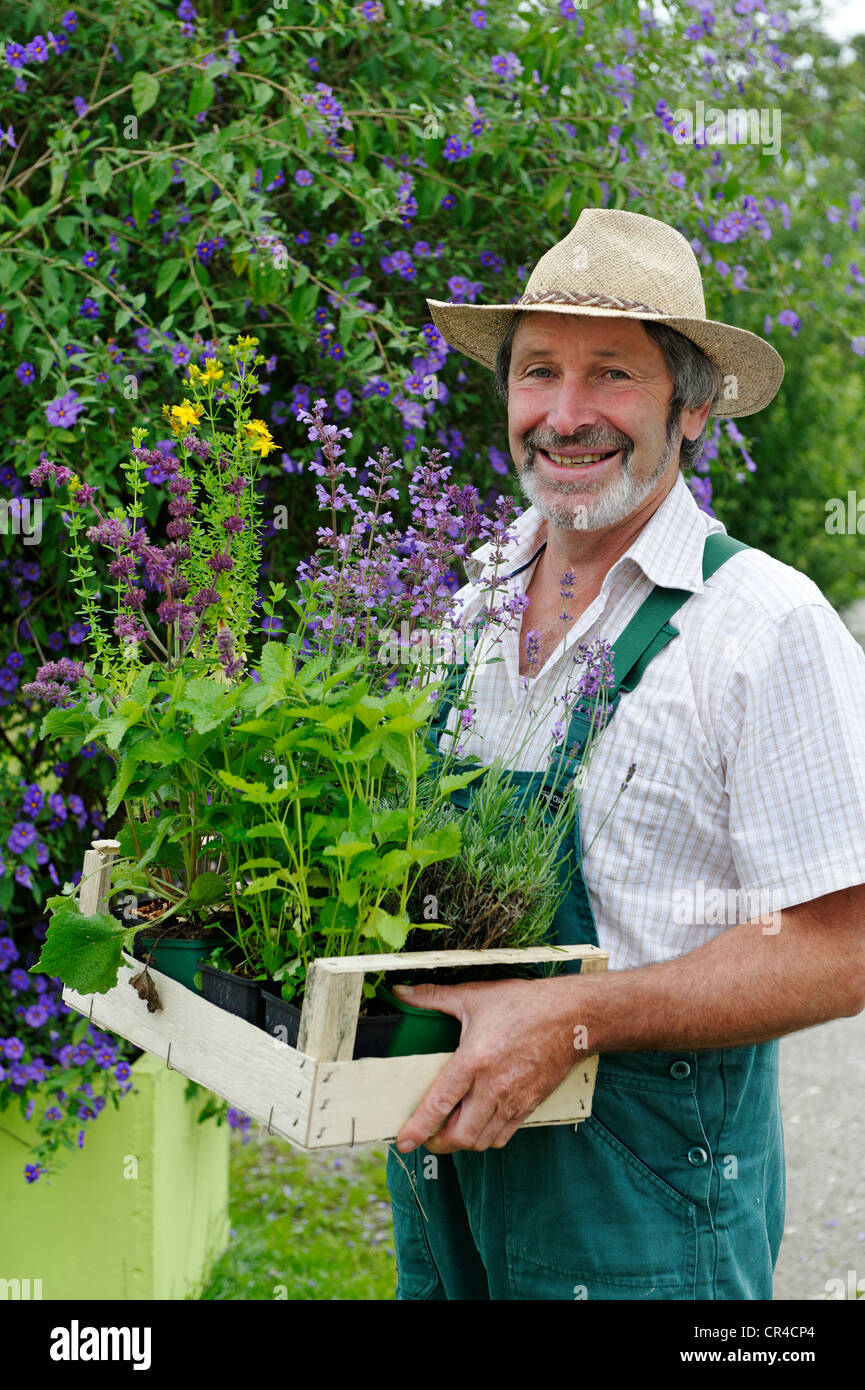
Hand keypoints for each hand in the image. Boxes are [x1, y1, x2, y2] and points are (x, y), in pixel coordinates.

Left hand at [392, 976, 579, 1154]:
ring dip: (462, 1142)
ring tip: (450, 1129)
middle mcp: (493, 1087)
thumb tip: (401, 992)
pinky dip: (486, 1137)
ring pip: (481, 1141)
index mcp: (474, 1060)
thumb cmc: (524, 1004)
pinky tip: (478, 1123)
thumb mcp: (475, 996)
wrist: (572, 1017)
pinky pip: (503, 1136)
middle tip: (426, 1135)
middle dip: (438, 1143)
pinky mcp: (530, 1106)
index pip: (439, 1104)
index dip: (418, 1128)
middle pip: (460, 1136)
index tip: (403, 1142)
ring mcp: (514, 1100)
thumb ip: (433, 996)